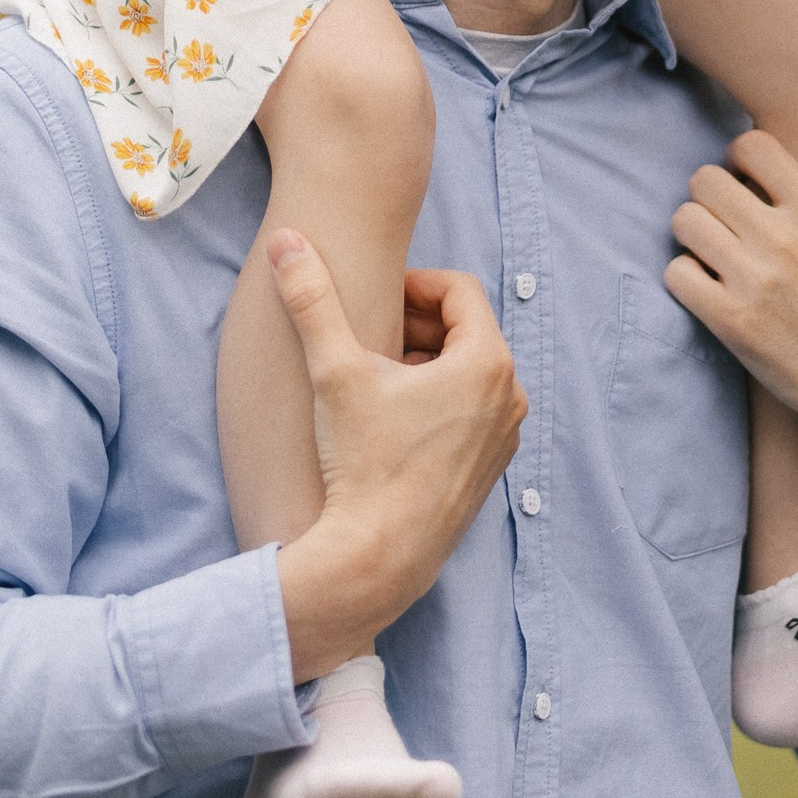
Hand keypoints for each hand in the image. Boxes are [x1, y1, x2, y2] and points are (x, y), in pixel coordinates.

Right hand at [270, 233, 526, 679]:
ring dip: (425, 362)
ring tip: (375, 376)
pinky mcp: (489, 470)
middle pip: (466, 330)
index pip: (458, 289)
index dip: (414, 284)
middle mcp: (511, 396)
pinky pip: (470, 412)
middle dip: (417, 323)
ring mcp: (503, 437)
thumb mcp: (334, 370)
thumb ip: (311, 299)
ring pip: (468, 372)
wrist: (376, 557)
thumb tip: (287, 240)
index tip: (377, 296)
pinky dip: (436, 400)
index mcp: (488, 362)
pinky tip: (389, 419)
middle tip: (369, 333)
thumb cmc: (363, 462)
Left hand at [665, 135, 797, 481]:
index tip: (750, 182)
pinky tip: (707, 288)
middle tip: (724, 218)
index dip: (743, 160)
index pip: (749, 145)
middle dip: (711, 195)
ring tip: (712, 251)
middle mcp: (783, 236)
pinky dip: (685, 278)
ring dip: (694, 234)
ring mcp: (754, 279)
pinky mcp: (732, 323)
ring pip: (684, 221)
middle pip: (704, 179)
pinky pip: (676, 274)